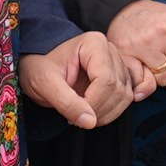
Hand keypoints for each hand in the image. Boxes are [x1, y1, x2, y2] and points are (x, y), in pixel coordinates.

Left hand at [22, 29, 136, 130]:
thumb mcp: (45, 84)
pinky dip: (113, 111)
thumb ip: (66, 102)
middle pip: (117, 89)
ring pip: (124, 95)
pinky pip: (127, 97)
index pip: (106, 80)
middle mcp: (110, 50)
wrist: (38, 67)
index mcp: (94, 44)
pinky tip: (96, 113)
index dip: (93, 103)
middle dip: (98, 111)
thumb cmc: (39, 69)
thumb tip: (89, 121)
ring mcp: (117, 64)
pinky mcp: (118, 77)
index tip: (72, 115)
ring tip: (81, 115)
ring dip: (105, 114)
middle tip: (74, 117)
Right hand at [106, 0, 165, 89]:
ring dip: (161, 77)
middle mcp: (165, 30)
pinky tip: (143, 67)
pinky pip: (145, 80)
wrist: (123, 10)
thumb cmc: (155, 21)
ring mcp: (146, 41)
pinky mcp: (128, 52)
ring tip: (155, 63)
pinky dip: (145, 80)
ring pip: (165, 78)